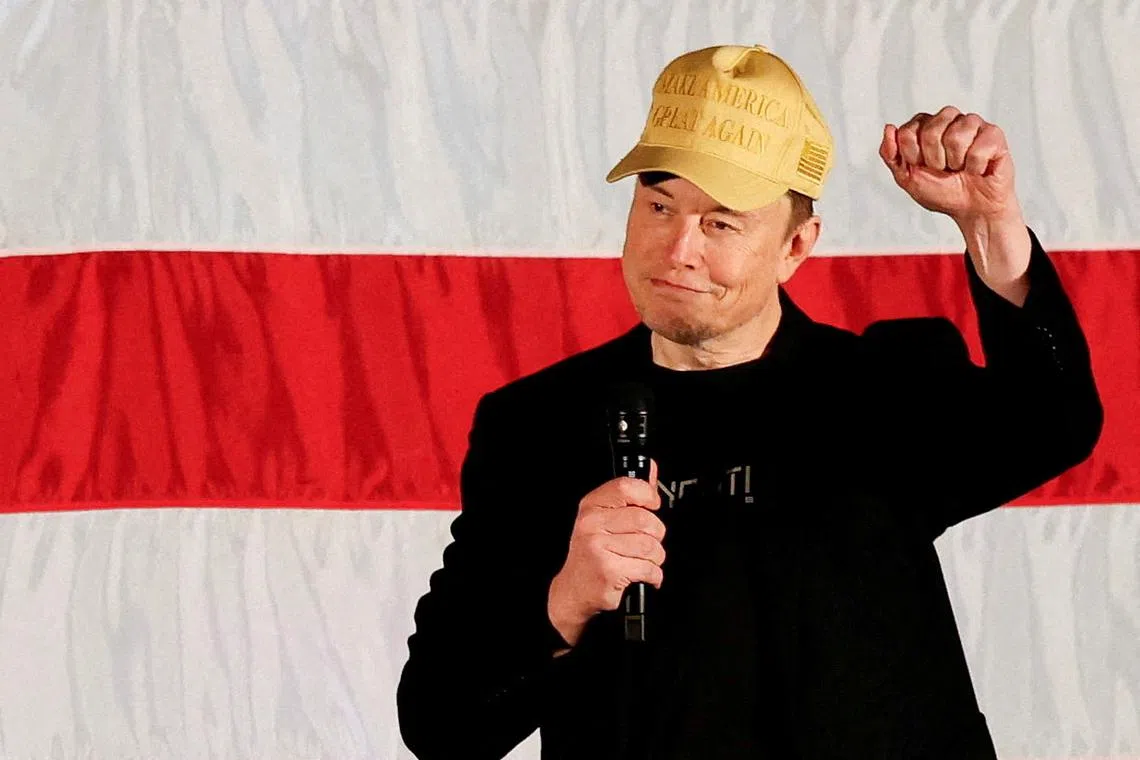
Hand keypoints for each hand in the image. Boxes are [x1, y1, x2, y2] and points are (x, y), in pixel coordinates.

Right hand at [547, 462, 664, 647]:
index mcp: (592, 506)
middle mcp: (591, 524)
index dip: (647, 495)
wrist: (573, 590)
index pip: (626, 487)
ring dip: (655, 558)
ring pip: (650, 546)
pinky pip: (648, 568)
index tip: (652, 505)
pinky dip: (653, 575)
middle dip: (656, 535)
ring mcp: (598, 547)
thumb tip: (650, 469)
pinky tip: (642, 575)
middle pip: (645, 520)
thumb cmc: (592, 553)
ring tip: (643, 560)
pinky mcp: (609, 570)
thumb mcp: (604, 519)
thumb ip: (630, 495)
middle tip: (648, 542)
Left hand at [880, 106, 1030, 303]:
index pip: (907, 132)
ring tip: (960, 168)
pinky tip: (977, 169)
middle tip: (944, 169)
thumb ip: (890, 154)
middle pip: (930, 130)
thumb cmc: (942, 192)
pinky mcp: (994, 134)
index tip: (922, 167)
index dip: (912, 157)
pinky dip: (975, 166)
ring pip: (955, 136)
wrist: (971, 210)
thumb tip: (889, 128)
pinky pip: (979, 147)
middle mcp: (949, 119)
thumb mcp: (906, 177)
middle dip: (934, 160)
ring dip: (955, 162)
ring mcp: (972, 124)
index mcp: (925, 126)